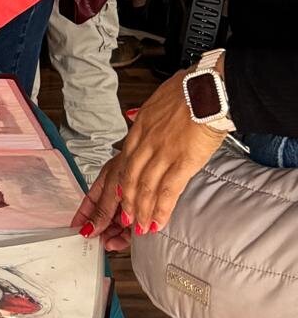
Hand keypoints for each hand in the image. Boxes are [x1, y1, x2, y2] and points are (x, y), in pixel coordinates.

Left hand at [73, 72, 224, 241]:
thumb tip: (133, 116)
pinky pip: (168, 190)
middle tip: (120, 221)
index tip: (111, 199)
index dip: (116, 183)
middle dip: (122, 203)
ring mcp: (162, 152)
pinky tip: (157, 222)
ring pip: (145, 187)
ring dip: (140, 210)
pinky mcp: (182, 161)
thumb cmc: (186, 92)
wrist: (207, 89)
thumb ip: (143, 115)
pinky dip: (161, 209)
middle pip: (128, 178)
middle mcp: (146, 141)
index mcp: (139, 128)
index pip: (122, 161)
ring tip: (139, 228)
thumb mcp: (155, 101)